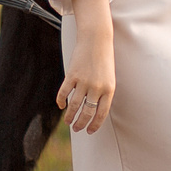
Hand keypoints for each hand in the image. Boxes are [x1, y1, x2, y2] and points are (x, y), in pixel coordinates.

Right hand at [56, 0, 115, 132]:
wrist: (96, 40)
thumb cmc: (103, 59)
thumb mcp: (108, 77)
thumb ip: (103, 93)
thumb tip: (93, 111)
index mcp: (109, 89)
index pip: (101, 114)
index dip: (94, 125)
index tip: (89, 131)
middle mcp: (97, 88)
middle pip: (87, 112)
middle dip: (81, 123)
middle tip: (76, 129)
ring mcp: (84, 81)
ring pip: (74, 106)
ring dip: (70, 116)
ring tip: (68, 122)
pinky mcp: (72, 75)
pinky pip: (64, 93)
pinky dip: (61, 101)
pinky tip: (61, 106)